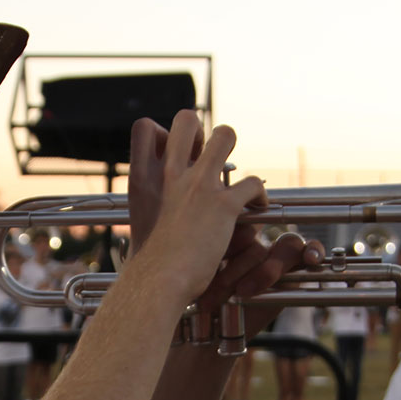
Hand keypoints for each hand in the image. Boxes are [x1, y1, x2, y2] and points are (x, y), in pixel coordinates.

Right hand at [124, 112, 271, 304]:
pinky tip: (256, 208)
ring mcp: (199, 185)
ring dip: (234, 149)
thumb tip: (164, 198)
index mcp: (145, 176)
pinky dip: (259, 195)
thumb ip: (153, 198)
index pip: (146, 127)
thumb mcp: (140, 217)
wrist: (159, 279)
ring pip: (225, 135)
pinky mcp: (224, 205)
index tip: (177, 156)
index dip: (166, 135)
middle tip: (209, 158)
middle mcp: (172, 173)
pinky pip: (253, 183)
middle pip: (187, 119)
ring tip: (233, 171)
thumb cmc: (150, 259)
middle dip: (202, 132)